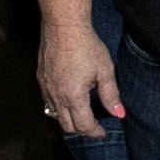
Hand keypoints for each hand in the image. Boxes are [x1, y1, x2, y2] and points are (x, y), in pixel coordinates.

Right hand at [35, 11, 120, 141]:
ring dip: (68, 120)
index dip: (95, 132)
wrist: (63, 26)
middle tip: (94, 126)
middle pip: (67, 126)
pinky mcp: (41, 79)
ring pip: (55, 115)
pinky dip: (58, 108)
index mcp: (74, 97)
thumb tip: (119, 114)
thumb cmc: (87, 46)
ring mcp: (46, 88)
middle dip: (82, 130)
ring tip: (81, 116)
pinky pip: (48, 102)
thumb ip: (111, 95)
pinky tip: (68, 100)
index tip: (103, 132)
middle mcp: (56, 96)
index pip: (84, 125)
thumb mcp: (105, 70)